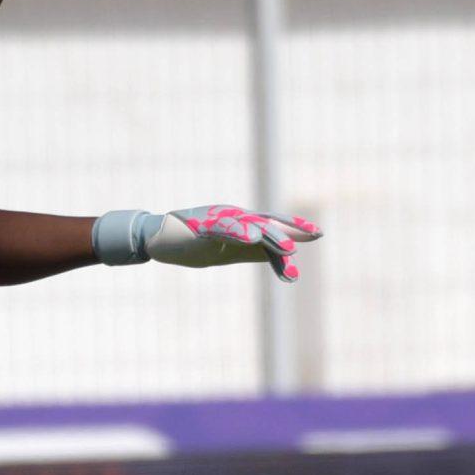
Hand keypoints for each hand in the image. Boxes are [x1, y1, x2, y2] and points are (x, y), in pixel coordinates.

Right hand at [142, 206, 319, 282]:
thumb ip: (251, 251)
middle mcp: (234, 218)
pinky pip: (222, 229)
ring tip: (289, 249)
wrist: (155, 237)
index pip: (273, 227)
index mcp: (242, 226)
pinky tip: (251, 239)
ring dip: (270, 236)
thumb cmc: (190, 244)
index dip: (295, 228)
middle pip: (267, 224)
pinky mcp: (201, 226)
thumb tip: (278, 256)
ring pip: (249, 226)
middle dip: (291, 231)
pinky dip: (237, 233)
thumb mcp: (226, 251)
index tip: (318, 234)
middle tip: (316, 235)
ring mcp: (218, 221)